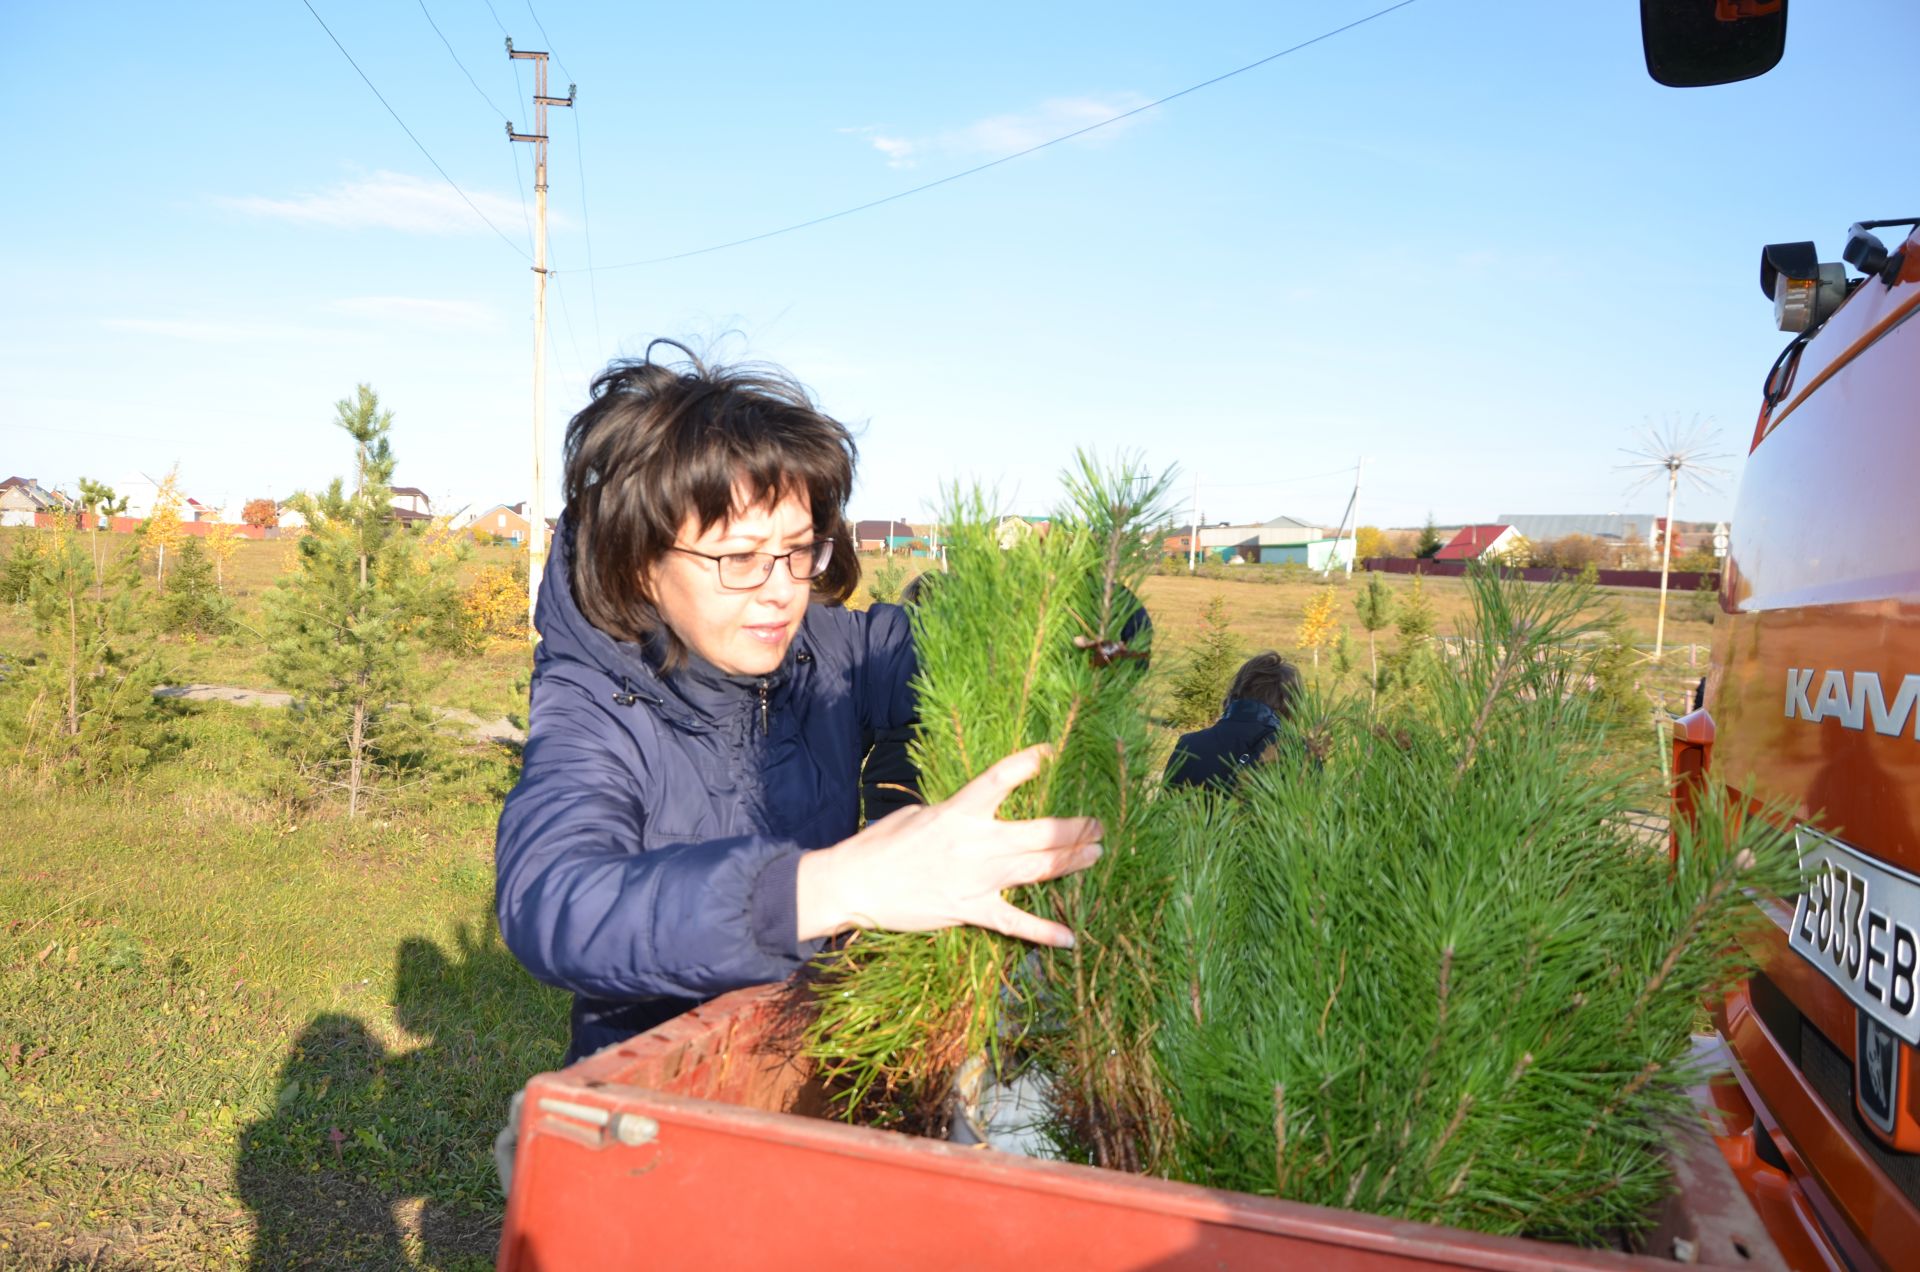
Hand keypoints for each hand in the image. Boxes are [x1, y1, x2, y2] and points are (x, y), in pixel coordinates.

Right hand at [796, 743, 1102, 947]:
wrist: (854, 885)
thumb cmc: (881, 844)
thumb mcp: (919, 814)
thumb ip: (955, 814)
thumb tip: (976, 816)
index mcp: (958, 812)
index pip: (1000, 779)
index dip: (1027, 763)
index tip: (1050, 753)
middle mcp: (975, 844)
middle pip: (1038, 833)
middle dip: (1074, 827)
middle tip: (1098, 824)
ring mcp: (975, 880)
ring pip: (1037, 870)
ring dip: (1071, 862)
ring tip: (1096, 855)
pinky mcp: (970, 911)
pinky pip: (1015, 924)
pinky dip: (1044, 932)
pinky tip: (1070, 937)